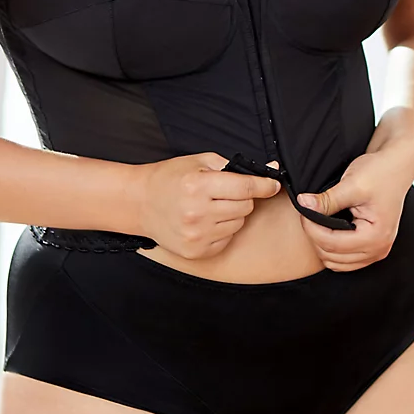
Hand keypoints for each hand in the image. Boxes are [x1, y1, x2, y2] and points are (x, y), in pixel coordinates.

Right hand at [137, 152, 281, 260]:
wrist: (139, 203)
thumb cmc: (170, 178)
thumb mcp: (198, 162)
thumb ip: (234, 165)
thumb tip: (270, 169)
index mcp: (198, 187)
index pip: (245, 188)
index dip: (264, 185)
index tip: (273, 184)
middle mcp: (197, 213)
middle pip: (245, 206)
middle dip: (242, 197)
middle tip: (223, 191)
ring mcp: (196, 236)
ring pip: (238, 223)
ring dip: (232, 213)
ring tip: (211, 206)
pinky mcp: (196, 251)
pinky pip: (227, 239)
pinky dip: (222, 229)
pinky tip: (205, 221)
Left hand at [295, 147, 413, 272]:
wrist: (396, 167)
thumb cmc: (380, 173)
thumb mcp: (351, 184)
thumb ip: (327, 200)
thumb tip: (303, 205)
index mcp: (376, 236)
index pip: (332, 244)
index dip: (311, 228)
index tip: (303, 210)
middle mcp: (379, 249)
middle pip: (332, 257)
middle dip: (315, 236)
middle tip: (308, 213)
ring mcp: (376, 251)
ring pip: (336, 263)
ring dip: (322, 245)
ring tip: (317, 220)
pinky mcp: (372, 248)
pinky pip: (345, 260)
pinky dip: (332, 249)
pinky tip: (327, 229)